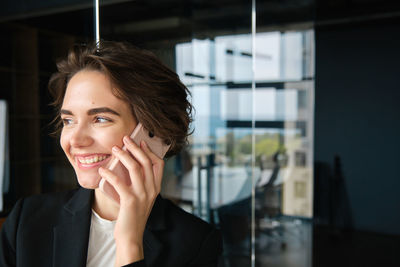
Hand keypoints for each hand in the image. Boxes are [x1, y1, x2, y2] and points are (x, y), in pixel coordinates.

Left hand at [98, 136, 164, 265]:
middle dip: (135, 148)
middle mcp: (152, 190)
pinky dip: (110, 174)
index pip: (158, 164)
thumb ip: (141, 184)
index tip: (141, 142)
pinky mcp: (130, 201)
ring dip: (124, 156)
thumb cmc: (133, 215)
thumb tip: (130, 166)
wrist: (131, 236)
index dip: (150, 151)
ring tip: (114, 149)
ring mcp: (142, 195)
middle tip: (125, 139)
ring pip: (135, 168)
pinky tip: (103, 170)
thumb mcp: (142, 198)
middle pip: (146, 162)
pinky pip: (120, 182)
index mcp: (155, 188)